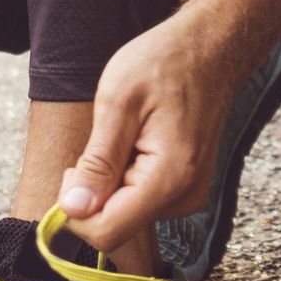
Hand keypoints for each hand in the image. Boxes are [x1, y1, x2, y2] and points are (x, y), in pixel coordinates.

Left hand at [57, 0, 246, 250]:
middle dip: (92, 192)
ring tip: (123, 136)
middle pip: (114, 225)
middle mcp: (184, 197)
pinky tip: (135, 143)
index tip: (72, 170)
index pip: (106, 232)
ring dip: (109, 182)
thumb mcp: (117, 103)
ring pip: (125, 213)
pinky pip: (140, 200)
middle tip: (99, 143)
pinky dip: (125, 177)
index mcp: (168, 179)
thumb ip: (97, 163)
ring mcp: (188, 195)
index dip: (75, 210)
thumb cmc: (164, 64)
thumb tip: (73, 210)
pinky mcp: (185, 189)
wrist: (208, 49)